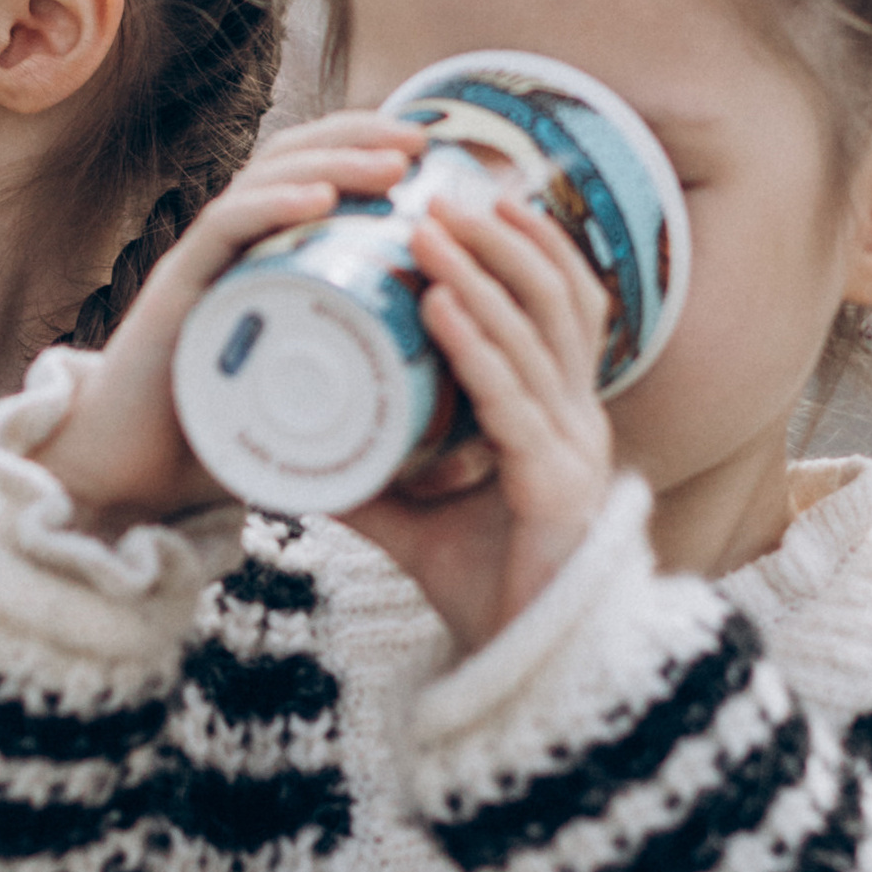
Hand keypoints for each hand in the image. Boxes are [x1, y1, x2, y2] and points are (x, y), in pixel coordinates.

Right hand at [45, 115, 427, 531]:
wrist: (125, 478)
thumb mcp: (306, 412)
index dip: (366, 151)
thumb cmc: (217, 445)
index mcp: (257, 259)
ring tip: (393, 164)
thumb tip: (459, 434)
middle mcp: (227, 249)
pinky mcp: (173, 291)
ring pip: (264, 182)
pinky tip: (318, 198)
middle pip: (292, 160)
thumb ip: (365, 406)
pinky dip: (272, 206)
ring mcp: (199, 264)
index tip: (431, 156)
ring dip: (333, 162)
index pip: (310, 175)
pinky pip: (224, 230)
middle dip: (360, 138)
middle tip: (423, 142)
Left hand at [343, 179, 614, 655]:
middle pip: (558, 301)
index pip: (559, 308)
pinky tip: (438, 307)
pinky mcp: (555, 487)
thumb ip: (366, 483)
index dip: (526, 248)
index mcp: (558, 416)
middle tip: (443, 192)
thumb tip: (294, 454)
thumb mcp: (412, 522)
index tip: (473, 197)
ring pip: (537, 337)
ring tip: (430, 228)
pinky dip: (475, 346)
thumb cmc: (487, 593)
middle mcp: (577, 422)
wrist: (531, 679)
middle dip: (503, 239)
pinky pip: (513, 401)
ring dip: (480, 274)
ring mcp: (573, 451)